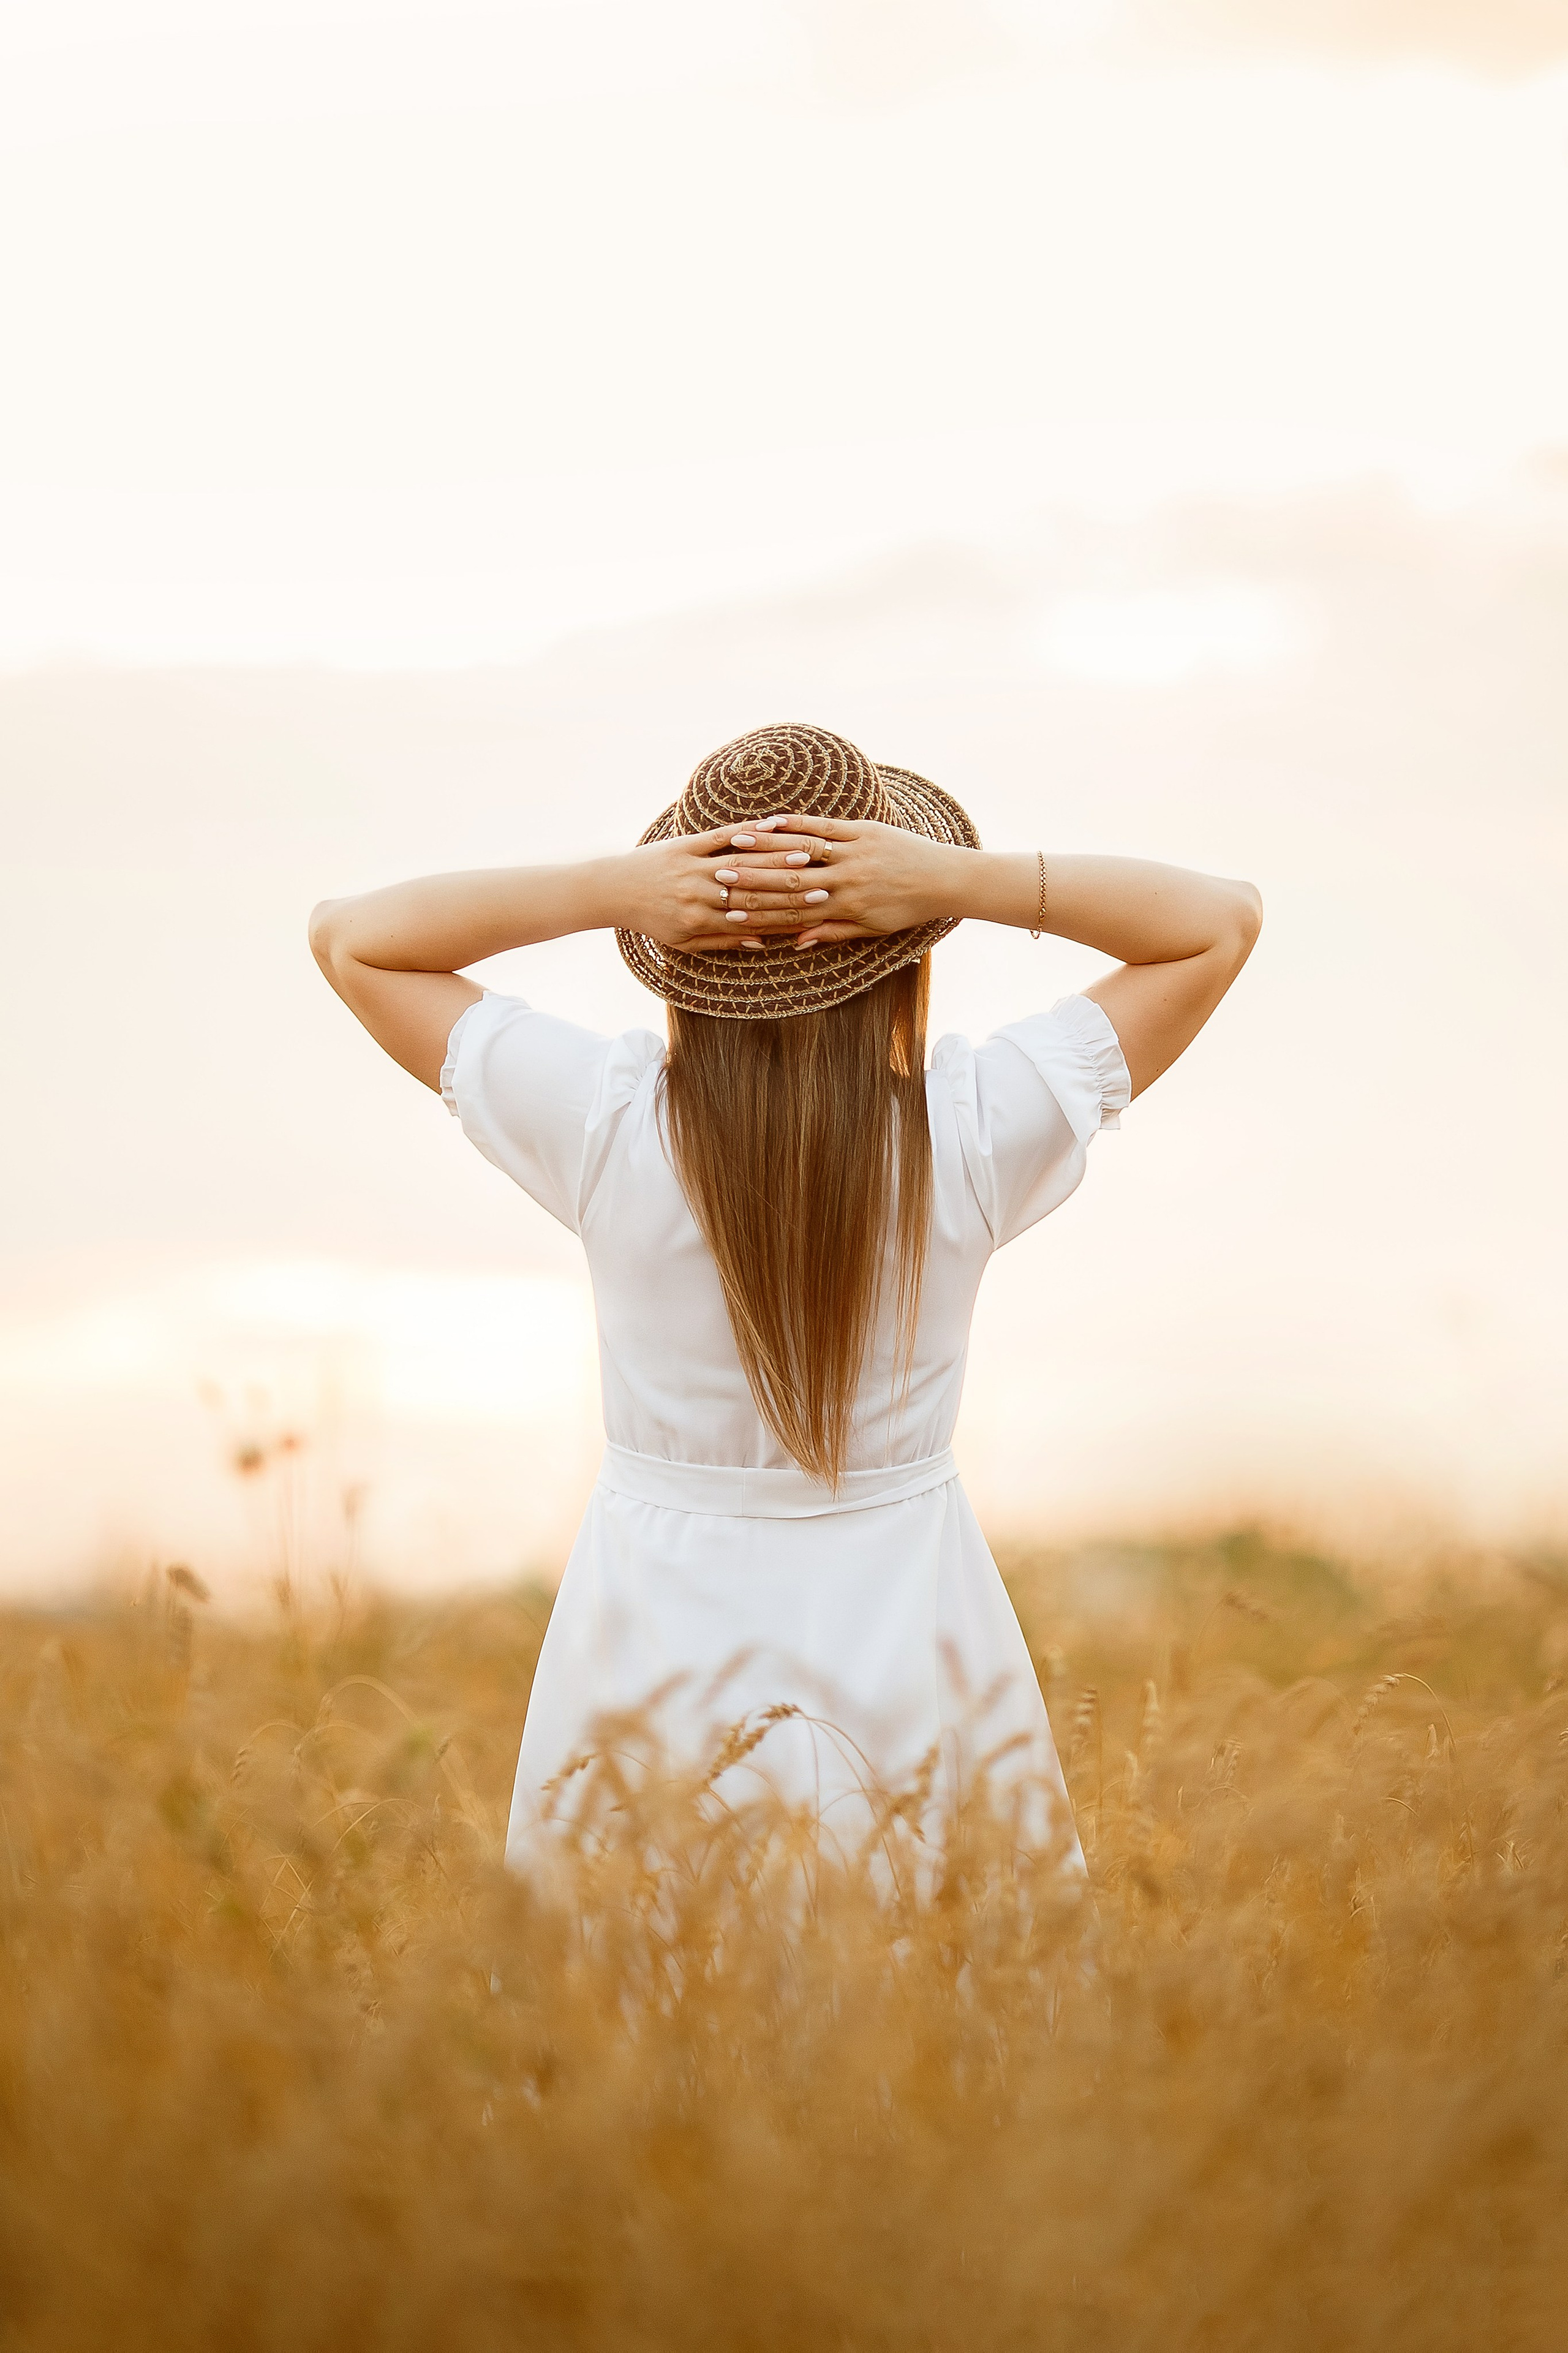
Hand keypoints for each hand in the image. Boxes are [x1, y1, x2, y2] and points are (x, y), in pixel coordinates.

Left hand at [614, 826, 846, 953]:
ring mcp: (692, 867)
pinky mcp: (684, 845)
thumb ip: (725, 941)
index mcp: (701, 921)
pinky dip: (744, 831)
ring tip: (804, 852)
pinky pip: (719, 837)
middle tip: (822, 881)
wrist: (614, 891)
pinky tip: (769, 825)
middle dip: (788, 886)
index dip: (786, 915)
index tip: (814, 910)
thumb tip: (763, 942)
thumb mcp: (686, 941)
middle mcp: (698, 894)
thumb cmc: (652, 920)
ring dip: (774, 857)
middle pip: (752, 890)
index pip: (752, 917)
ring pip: (741, 862)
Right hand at [693, 815, 966, 950]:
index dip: (760, 911)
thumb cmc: (906, 908)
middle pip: (789, 878)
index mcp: (844, 906)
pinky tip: (769, 821)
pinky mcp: (862, 830)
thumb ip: (831, 931)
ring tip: (735, 844)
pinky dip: (794, 823)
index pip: (793, 910)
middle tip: (719, 876)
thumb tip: (795, 940)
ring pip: (802, 848)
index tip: (729, 911)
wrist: (943, 879)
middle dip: (753, 877)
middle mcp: (845, 879)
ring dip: (766, 846)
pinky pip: (822, 825)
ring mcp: (853, 852)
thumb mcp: (870, 928)